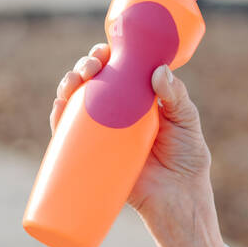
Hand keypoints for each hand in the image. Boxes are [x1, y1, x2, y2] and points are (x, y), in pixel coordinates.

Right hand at [50, 43, 212, 226]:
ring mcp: (103, 132)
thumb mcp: (187, 120)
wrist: (179, 196)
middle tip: (93, 65)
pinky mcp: (93, 154)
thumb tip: (159, 71)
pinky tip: (59, 106)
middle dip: (85, 66)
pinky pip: (69, 135)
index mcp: (139, 98)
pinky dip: (59, 119)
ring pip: (76, 102)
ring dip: (68, 85)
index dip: (106, 56)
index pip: (118, 69)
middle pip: (93, 81)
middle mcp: (117, 112)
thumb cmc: (187, 157)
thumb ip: (177, 96)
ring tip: (75, 80)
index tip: (106, 50)